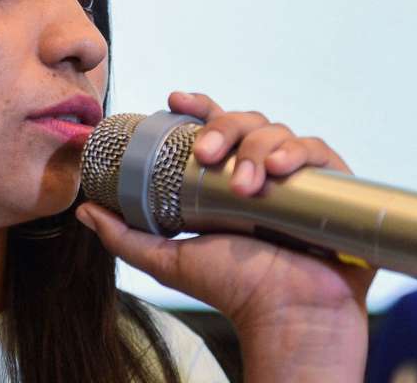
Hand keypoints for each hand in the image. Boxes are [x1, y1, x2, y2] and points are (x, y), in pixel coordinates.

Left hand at [75, 91, 373, 381]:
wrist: (285, 316)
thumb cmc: (234, 291)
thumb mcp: (167, 259)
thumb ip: (123, 236)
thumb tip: (82, 210)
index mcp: (226, 179)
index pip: (213, 126)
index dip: (197, 107)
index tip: (172, 100)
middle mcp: (262, 170)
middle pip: (244, 120)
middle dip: (222, 129)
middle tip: (206, 155)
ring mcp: (298, 177)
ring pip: (276, 131)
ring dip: (256, 149)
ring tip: (244, 185)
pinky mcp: (334, 187)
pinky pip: (318, 151)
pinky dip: (297, 151)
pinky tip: (281, 169)